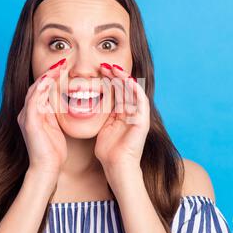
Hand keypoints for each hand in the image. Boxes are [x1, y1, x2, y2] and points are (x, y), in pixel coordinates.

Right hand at [17, 58, 66, 178]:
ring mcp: (26, 116)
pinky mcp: (29, 122)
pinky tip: (52, 80)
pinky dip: (43, 89)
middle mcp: (27, 112)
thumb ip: (56, 114)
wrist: (46, 168)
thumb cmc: (53, 151)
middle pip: (38, 85)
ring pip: (36, 89)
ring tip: (60, 67)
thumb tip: (67, 102)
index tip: (65, 67)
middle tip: (63, 62)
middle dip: (50, 73)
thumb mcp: (56, 127)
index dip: (52, 77)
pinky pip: (35, 100)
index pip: (42, 89)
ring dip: (48, 77)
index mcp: (34, 113)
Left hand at [95, 63, 149, 183]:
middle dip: (115, 75)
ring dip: (123, 78)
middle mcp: (132, 112)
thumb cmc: (108, 151)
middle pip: (125, 88)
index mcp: (122, 114)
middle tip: (104, 66)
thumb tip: (89, 102)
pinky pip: (141, 100)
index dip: (109, 80)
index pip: (117, 91)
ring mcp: (139, 115)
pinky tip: (126, 79)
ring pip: (133, 90)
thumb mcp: (102, 127)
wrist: (116, 166)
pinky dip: (134, 89)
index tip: (98, 70)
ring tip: (113, 68)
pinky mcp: (143, 120)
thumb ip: (102, 114)